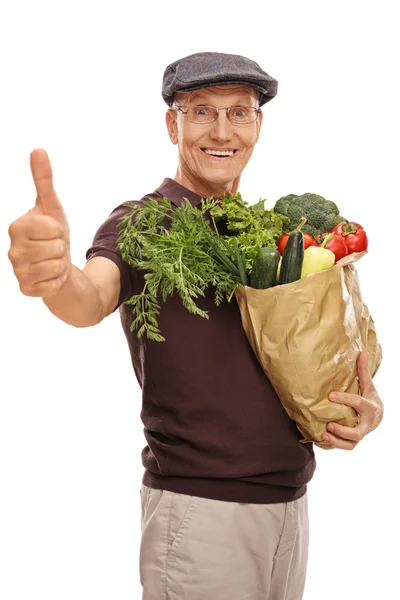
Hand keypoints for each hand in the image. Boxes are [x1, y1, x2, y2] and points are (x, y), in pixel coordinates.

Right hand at [8, 149, 71, 297]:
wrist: (57, 264)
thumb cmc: (52, 234)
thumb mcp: (51, 206)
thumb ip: (44, 180)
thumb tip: (38, 149)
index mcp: (15, 227)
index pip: (51, 228)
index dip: (59, 230)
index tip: (52, 232)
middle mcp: (11, 250)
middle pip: (55, 247)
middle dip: (61, 248)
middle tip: (53, 248)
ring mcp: (17, 272)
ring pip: (56, 266)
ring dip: (61, 264)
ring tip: (53, 261)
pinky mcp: (26, 290)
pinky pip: (53, 285)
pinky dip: (58, 281)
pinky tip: (51, 277)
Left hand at [314, 351, 383, 450]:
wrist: (376, 417)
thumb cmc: (369, 399)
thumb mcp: (368, 386)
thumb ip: (363, 371)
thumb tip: (364, 352)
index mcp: (369, 408)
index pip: (358, 404)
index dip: (345, 399)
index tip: (330, 395)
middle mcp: (365, 424)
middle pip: (357, 433)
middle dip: (343, 431)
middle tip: (328, 425)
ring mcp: (359, 435)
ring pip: (350, 444)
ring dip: (336, 442)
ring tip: (322, 435)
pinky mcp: (351, 441)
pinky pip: (341, 447)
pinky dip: (330, 446)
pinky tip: (318, 442)